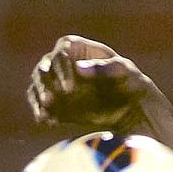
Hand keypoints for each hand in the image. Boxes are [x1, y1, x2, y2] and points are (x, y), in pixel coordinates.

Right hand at [27, 35, 149, 129]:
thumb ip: (106, 68)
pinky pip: (41, 104)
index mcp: (82, 49)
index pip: (63, 49)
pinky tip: (47, 121)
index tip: (68, 86)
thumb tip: (79, 67)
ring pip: (38, 85)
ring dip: (39, 97)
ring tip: (46, 113)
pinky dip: (40, 111)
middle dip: (45, 83)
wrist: (133, 109)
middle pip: (44, 66)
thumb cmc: (132, 82)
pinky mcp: (57, 102)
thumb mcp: (126, 72)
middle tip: (50, 101)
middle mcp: (65, 63)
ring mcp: (59, 82)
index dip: (61, 65)